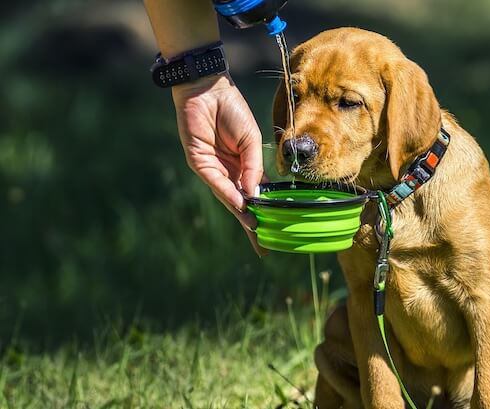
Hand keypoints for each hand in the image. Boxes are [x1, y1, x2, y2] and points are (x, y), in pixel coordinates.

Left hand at [171, 73, 268, 255]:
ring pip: (229, 198)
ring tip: (255, 229)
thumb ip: (254, 166)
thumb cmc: (231, 110)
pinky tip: (240, 205)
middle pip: (242, 204)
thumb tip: (256, 193)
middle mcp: (230, 171)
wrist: (208, 90)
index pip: (257, 195)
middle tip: (262, 246)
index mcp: (245, 166)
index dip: (267, 213)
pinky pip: (216, 183)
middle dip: (252, 225)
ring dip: (242, 214)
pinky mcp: (199, 162)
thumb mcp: (251, 140)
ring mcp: (214, 169)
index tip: (276, 233)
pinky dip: (228, 194)